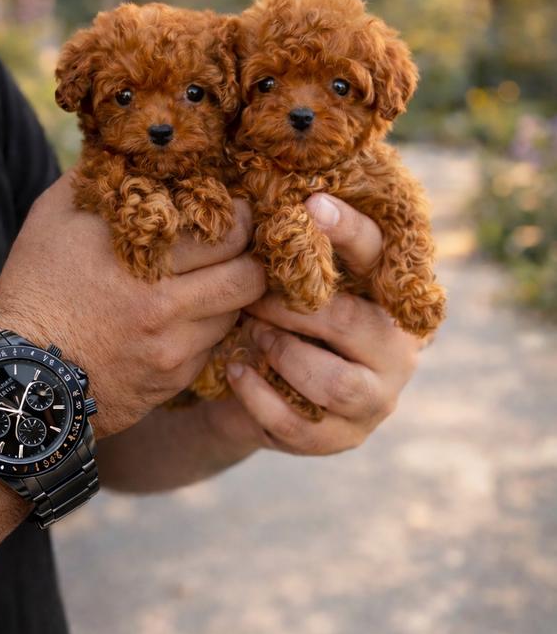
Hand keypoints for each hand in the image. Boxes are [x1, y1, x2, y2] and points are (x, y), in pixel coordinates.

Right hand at [0, 173, 264, 438]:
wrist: (18, 375)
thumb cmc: (35, 286)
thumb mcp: (55, 216)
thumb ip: (101, 177)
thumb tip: (135, 146)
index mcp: (137, 254)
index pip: (229, 231)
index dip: (242, 217)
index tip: (237, 210)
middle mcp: (161, 303)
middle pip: (249, 277)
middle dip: (252, 257)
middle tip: (242, 246)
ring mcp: (171, 347)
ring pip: (237, 313)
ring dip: (230, 295)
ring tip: (210, 279)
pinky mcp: (174, 380)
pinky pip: (212, 347)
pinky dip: (205, 328)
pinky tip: (181, 318)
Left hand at [217, 193, 421, 455]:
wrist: (264, 389)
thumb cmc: (283, 317)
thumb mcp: (295, 283)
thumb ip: (301, 253)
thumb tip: (280, 195)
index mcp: (392, 298)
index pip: (379, 256)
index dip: (347, 229)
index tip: (310, 204)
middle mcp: (399, 350)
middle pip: (353, 324)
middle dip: (294, 308)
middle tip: (253, 296)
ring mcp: (376, 400)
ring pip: (334, 383)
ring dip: (282, 354)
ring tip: (250, 333)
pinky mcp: (343, 438)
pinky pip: (300, 425)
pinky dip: (258, 396)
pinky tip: (235, 370)